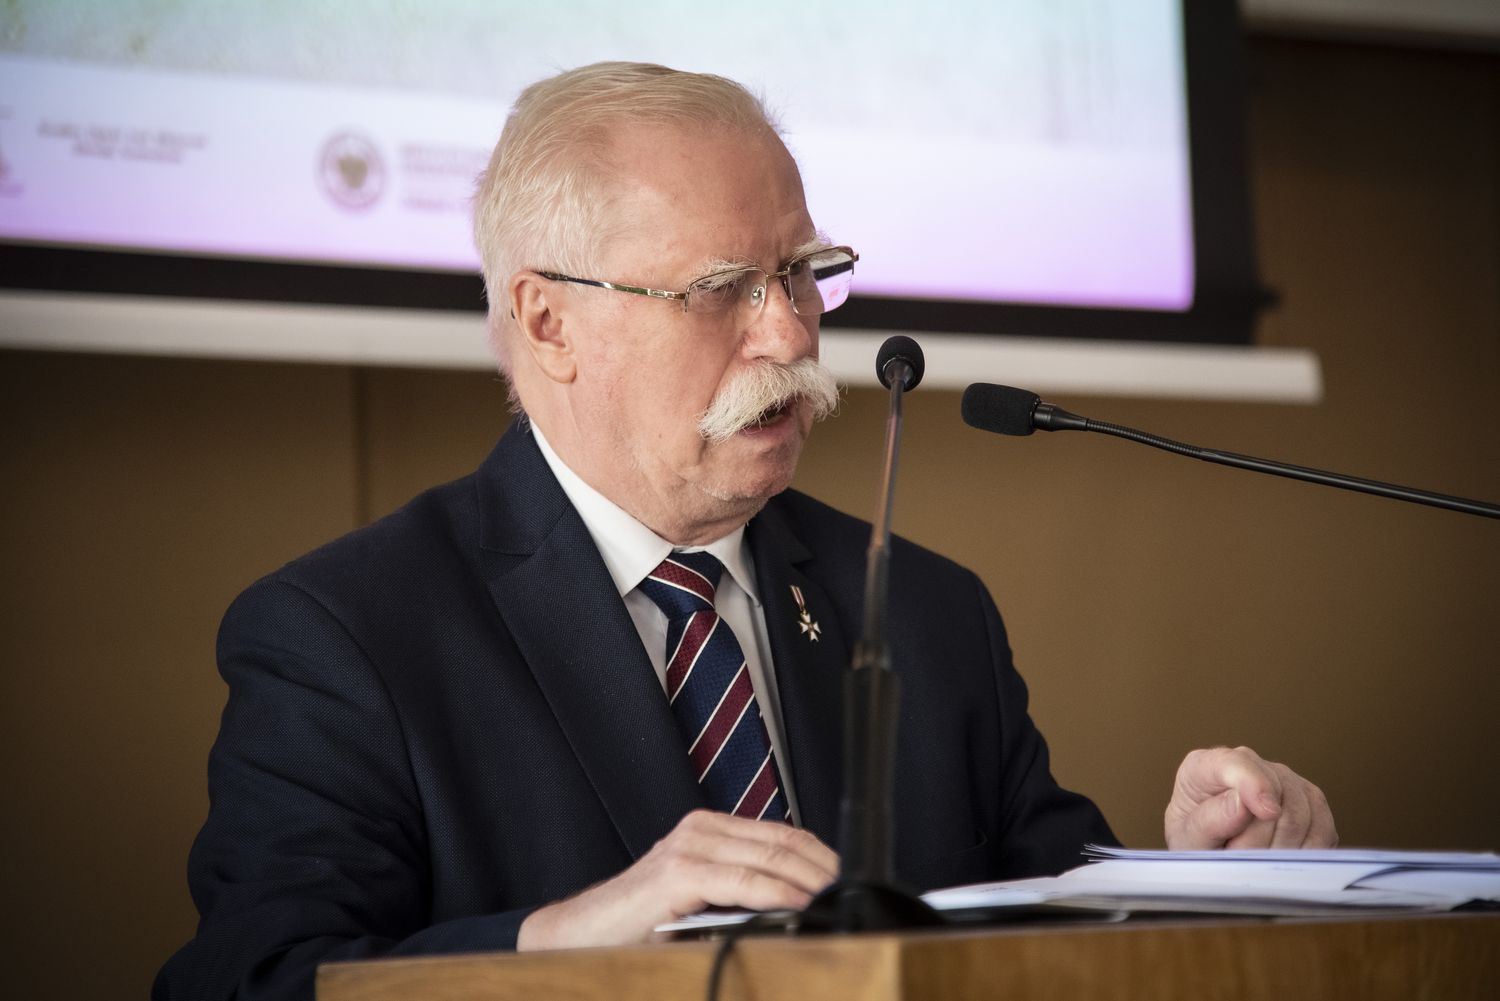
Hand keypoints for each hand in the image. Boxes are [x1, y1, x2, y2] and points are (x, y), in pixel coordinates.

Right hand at [516, 809, 837, 949]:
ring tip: (839, 902)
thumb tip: (802, 911)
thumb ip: (744, 897)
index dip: (824, 858)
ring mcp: (690, 846)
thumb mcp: (704, 904)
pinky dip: (776, 895)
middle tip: (857, 894)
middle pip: (785, 843)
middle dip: (826, 871)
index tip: (852, 881)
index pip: (785, 836)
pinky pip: (741, 882)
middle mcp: (702, 830)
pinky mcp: (679, 873)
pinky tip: (801, 907)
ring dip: (811, 883)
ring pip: (770, 859)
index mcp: (711, 831)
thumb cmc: (642, 926)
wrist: (581, 934)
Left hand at [1163, 746, 1336, 849]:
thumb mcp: (1188, 841)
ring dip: (1282, 849)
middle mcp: (1249, 765)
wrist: (1214, 856)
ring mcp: (1283, 781)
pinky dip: (1307, 852)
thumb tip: (1242, 803)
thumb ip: (1208, 822)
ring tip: (1255, 860)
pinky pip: (1323, 828)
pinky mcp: (1310, 804)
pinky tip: (1284, 861)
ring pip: (1304, 814)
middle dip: (1261, 839)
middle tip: (1239, 858)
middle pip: (1277, 796)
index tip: (1267, 812)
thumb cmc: (1197, 846)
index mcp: (1205, 767)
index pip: (1236, 763)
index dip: (1255, 784)